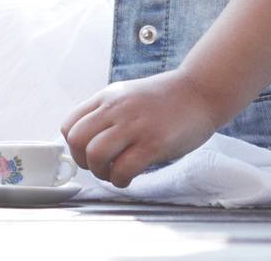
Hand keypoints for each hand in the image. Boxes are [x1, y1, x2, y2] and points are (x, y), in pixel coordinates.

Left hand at [61, 70, 223, 187]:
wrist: (201, 91)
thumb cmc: (166, 98)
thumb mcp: (127, 95)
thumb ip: (107, 112)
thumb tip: (88, 139)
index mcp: (107, 97)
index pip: (69, 125)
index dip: (73, 146)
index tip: (86, 154)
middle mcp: (116, 109)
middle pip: (77, 141)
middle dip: (83, 162)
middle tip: (99, 167)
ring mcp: (135, 125)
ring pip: (96, 155)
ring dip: (101, 173)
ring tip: (114, 174)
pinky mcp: (154, 143)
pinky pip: (123, 169)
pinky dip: (120, 180)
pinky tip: (128, 177)